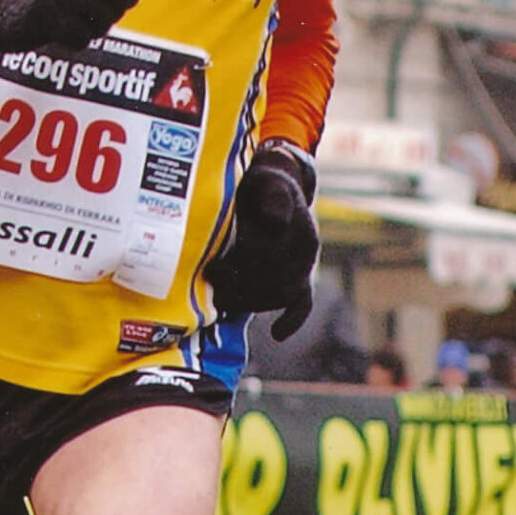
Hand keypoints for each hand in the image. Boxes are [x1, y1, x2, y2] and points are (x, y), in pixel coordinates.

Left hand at [203, 142, 318, 338]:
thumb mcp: (264, 180)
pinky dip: (292, 320)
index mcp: (296, 223)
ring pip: (280, 294)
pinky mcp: (303, 278)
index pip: (264, 254)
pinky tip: (277, 333)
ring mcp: (305, 265)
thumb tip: (276, 221)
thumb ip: (270, 196)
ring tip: (221, 300)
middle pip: (270, 278)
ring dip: (249, 301)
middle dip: (236, 284)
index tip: (212, 265)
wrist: (276, 187)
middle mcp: (306, 247)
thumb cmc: (261, 185)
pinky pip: (303, 303)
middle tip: (209, 281)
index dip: (236, 264)